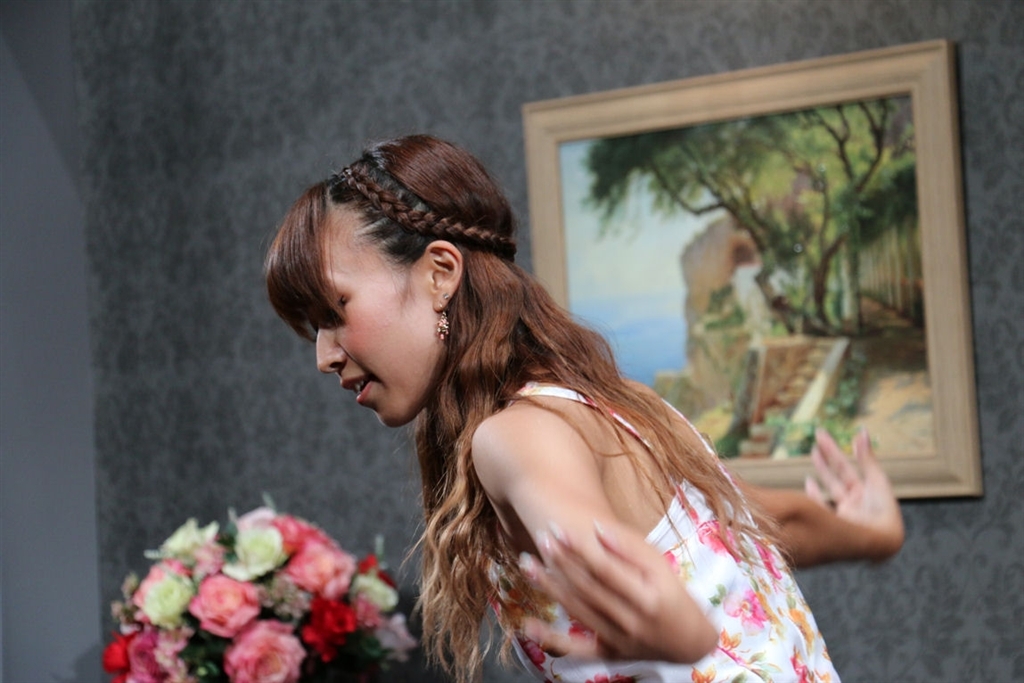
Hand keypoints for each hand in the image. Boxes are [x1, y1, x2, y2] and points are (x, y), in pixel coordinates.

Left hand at [517, 521, 716, 663]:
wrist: (688, 642)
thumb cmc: (674, 597)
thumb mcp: (661, 567)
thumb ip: (630, 547)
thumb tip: (597, 527)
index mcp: (647, 597)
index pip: (605, 569)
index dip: (579, 547)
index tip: (557, 528)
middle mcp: (630, 621)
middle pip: (588, 588)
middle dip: (561, 562)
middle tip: (540, 538)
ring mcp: (618, 641)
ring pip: (577, 611)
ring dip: (550, 587)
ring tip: (528, 564)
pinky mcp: (608, 655)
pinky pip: (576, 650)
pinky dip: (552, 639)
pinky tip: (528, 625)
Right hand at [805, 427, 904, 560]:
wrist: (879, 542)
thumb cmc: (881, 512)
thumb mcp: (876, 481)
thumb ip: (866, 457)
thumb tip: (862, 431)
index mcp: (866, 492)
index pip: (847, 468)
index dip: (837, 452)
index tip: (829, 437)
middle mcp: (855, 501)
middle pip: (838, 474)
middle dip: (828, 455)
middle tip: (817, 435)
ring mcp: (843, 513)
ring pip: (830, 488)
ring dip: (822, 470)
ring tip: (813, 452)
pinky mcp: (834, 524)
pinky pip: (822, 507)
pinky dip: (815, 495)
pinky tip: (808, 482)